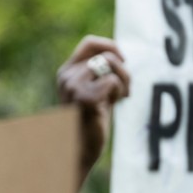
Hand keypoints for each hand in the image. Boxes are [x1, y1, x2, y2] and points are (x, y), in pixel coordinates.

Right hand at [57, 35, 130, 181]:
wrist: (79, 150)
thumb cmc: (90, 123)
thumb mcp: (95, 92)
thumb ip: (101, 74)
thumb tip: (118, 55)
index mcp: (67, 72)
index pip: (90, 43)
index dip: (111, 46)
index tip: (123, 60)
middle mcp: (68, 76)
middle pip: (107, 56)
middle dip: (124, 71)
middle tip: (126, 90)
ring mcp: (74, 86)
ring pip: (111, 65)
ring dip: (123, 81)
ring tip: (119, 98)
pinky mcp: (85, 97)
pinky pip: (113, 81)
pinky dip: (118, 93)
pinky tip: (112, 106)